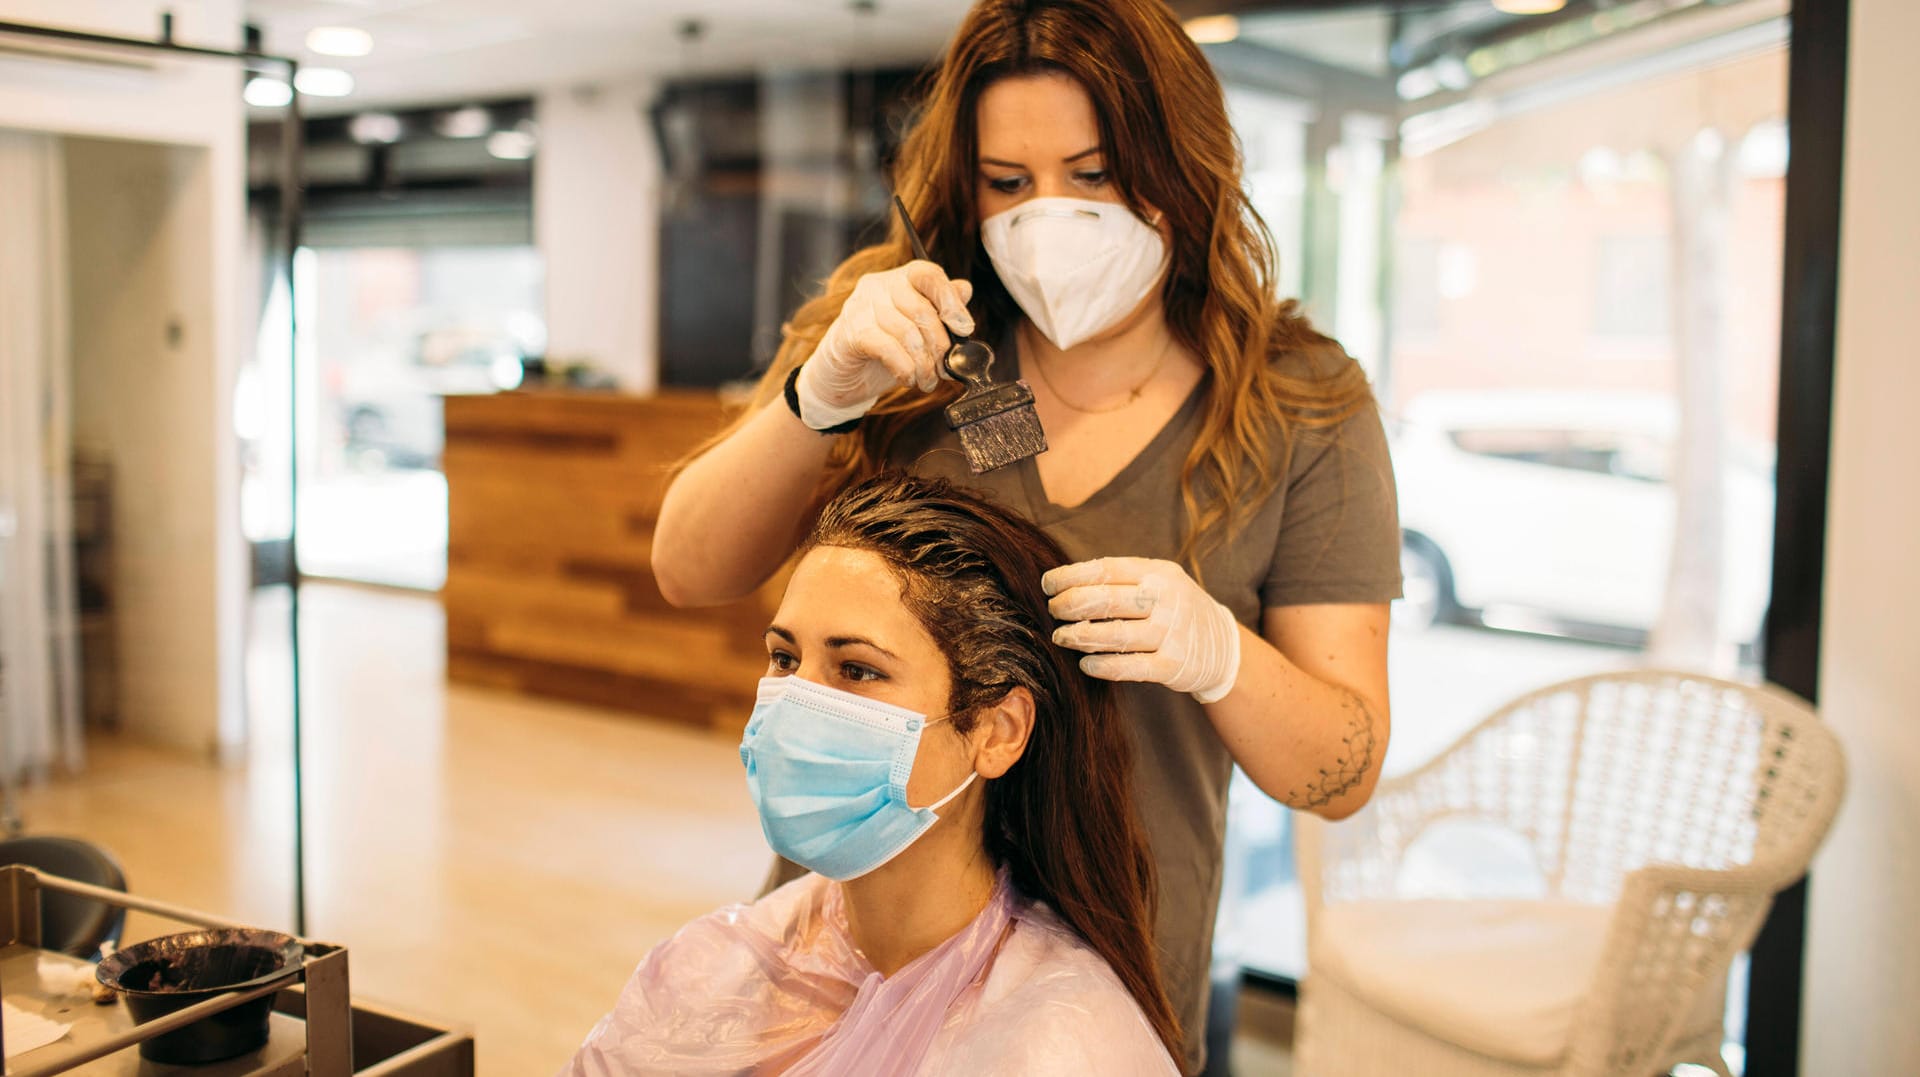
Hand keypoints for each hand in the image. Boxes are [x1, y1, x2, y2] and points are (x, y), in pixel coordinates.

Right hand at [791, 262, 974, 429]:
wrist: (842, 375)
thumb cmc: (885, 349)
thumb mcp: (919, 331)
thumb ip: (941, 309)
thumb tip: (965, 289)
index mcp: (899, 279)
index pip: (928, 274)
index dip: (951, 301)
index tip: (964, 329)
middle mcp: (879, 286)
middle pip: (922, 310)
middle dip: (940, 346)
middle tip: (946, 369)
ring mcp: (861, 306)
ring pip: (907, 333)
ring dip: (924, 364)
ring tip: (928, 381)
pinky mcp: (851, 332)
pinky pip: (888, 349)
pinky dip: (905, 368)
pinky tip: (909, 379)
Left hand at [1042, 557, 1242, 703]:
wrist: (1223, 646)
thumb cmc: (1175, 609)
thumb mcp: (1159, 582)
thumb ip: (1122, 580)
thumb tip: (1065, 583)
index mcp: (1158, 573)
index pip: (1107, 569)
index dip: (1071, 576)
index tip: (1047, 583)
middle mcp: (1167, 600)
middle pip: (1108, 600)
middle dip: (1071, 604)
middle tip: (1052, 610)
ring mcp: (1172, 633)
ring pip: (1116, 635)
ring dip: (1081, 636)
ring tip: (1061, 637)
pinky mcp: (1173, 666)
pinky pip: (1131, 667)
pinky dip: (1104, 666)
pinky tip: (1085, 664)